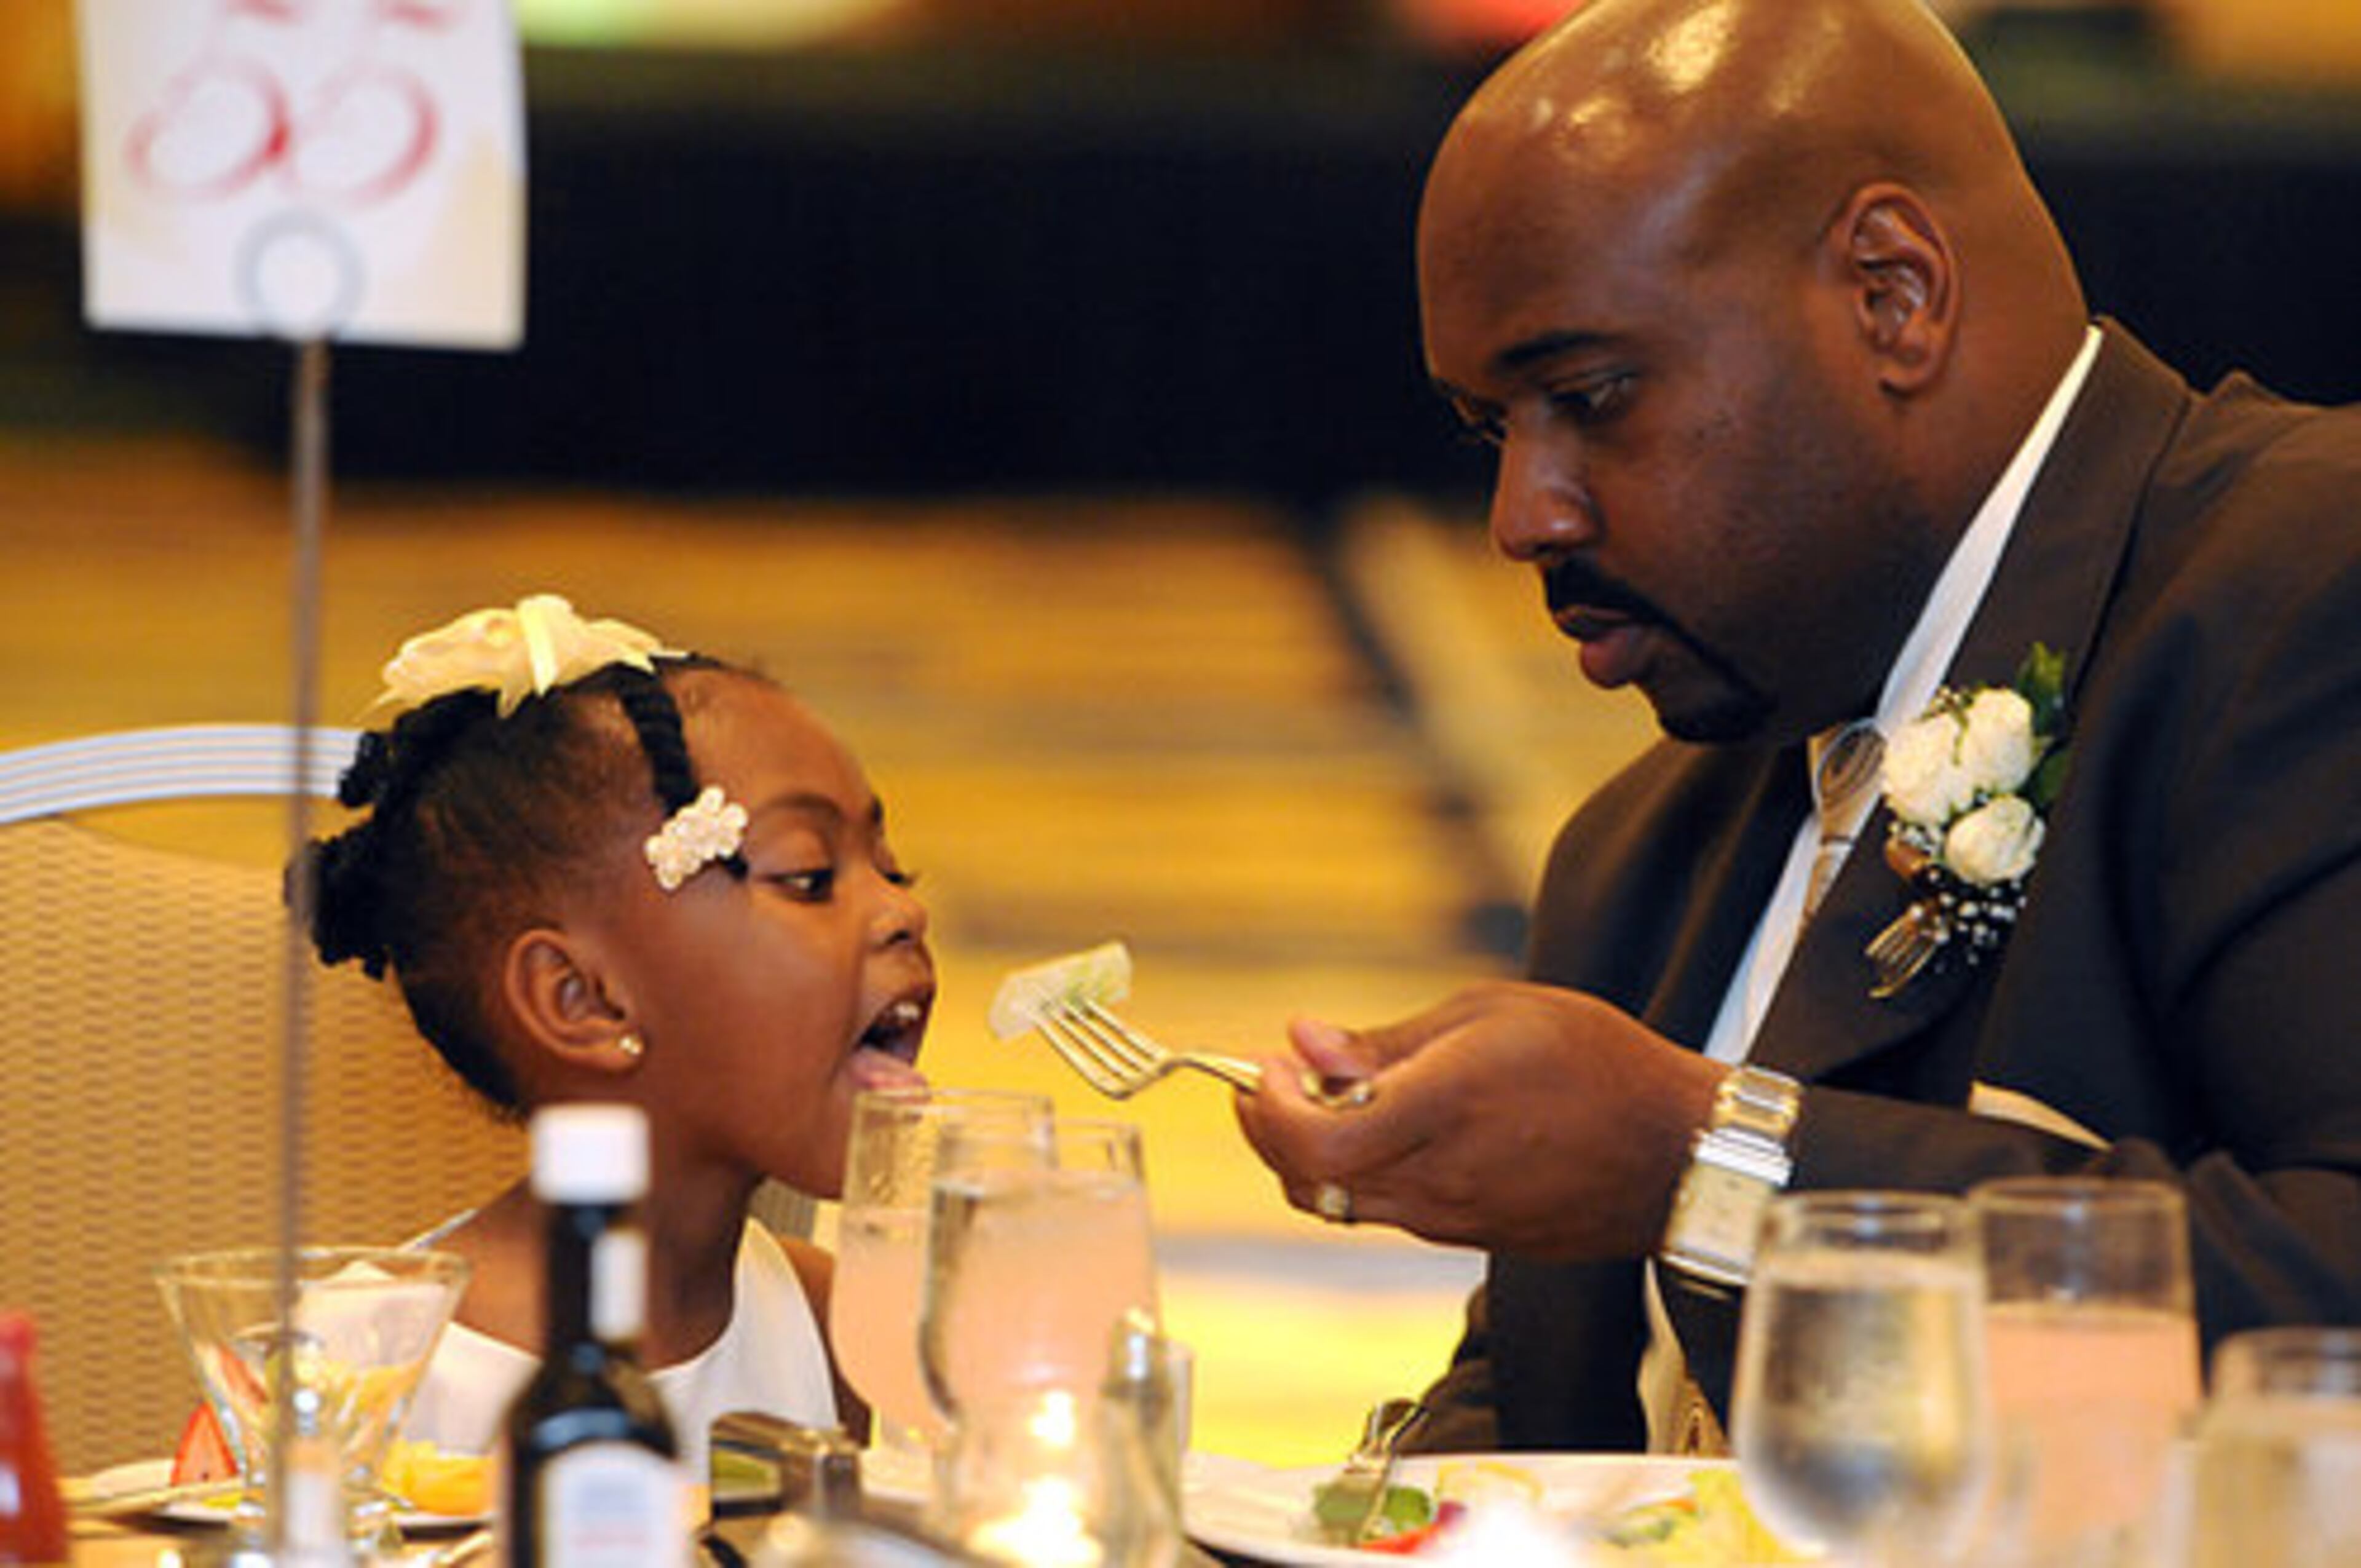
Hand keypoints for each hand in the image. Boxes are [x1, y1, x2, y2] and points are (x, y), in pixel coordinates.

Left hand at [1233, 981, 1725, 1258]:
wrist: (1679, 1152)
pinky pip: (1388, 1212)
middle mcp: (1438, 1177)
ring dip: (1311, 1155)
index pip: (1314, 1143)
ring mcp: (1453, 1218)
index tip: (1269, 1068)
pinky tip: (1384, 1128)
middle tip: (1273, 1082)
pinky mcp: (1471, 1236)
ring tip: (1330, 1098)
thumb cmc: (1598, 1065)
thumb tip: (1304, 1041)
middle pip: (1307, 1182)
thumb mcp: (1493, 1014)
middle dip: (1270, 1131)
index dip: (1269, 1110)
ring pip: (1340, 1204)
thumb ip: (1389, 1039)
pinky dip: (1359, 1174)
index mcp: (1442, 1108)